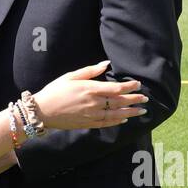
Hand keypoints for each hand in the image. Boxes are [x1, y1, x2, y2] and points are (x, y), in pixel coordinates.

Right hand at [32, 60, 147, 129]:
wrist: (43, 111)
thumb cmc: (55, 91)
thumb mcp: (71, 76)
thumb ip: (90, 71)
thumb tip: (105, 64)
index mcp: (90, 89)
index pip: (116, 88)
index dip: (129, 86)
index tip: (138, 84)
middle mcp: (94, 103)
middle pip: (119, 101)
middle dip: (134, 99)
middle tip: (145, 98)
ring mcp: (92, 115)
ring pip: (116, 114)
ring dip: (131, 112)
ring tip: (142, 110)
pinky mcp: (88, 124)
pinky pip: (107, 123)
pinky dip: (117, 121)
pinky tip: (124, 119)